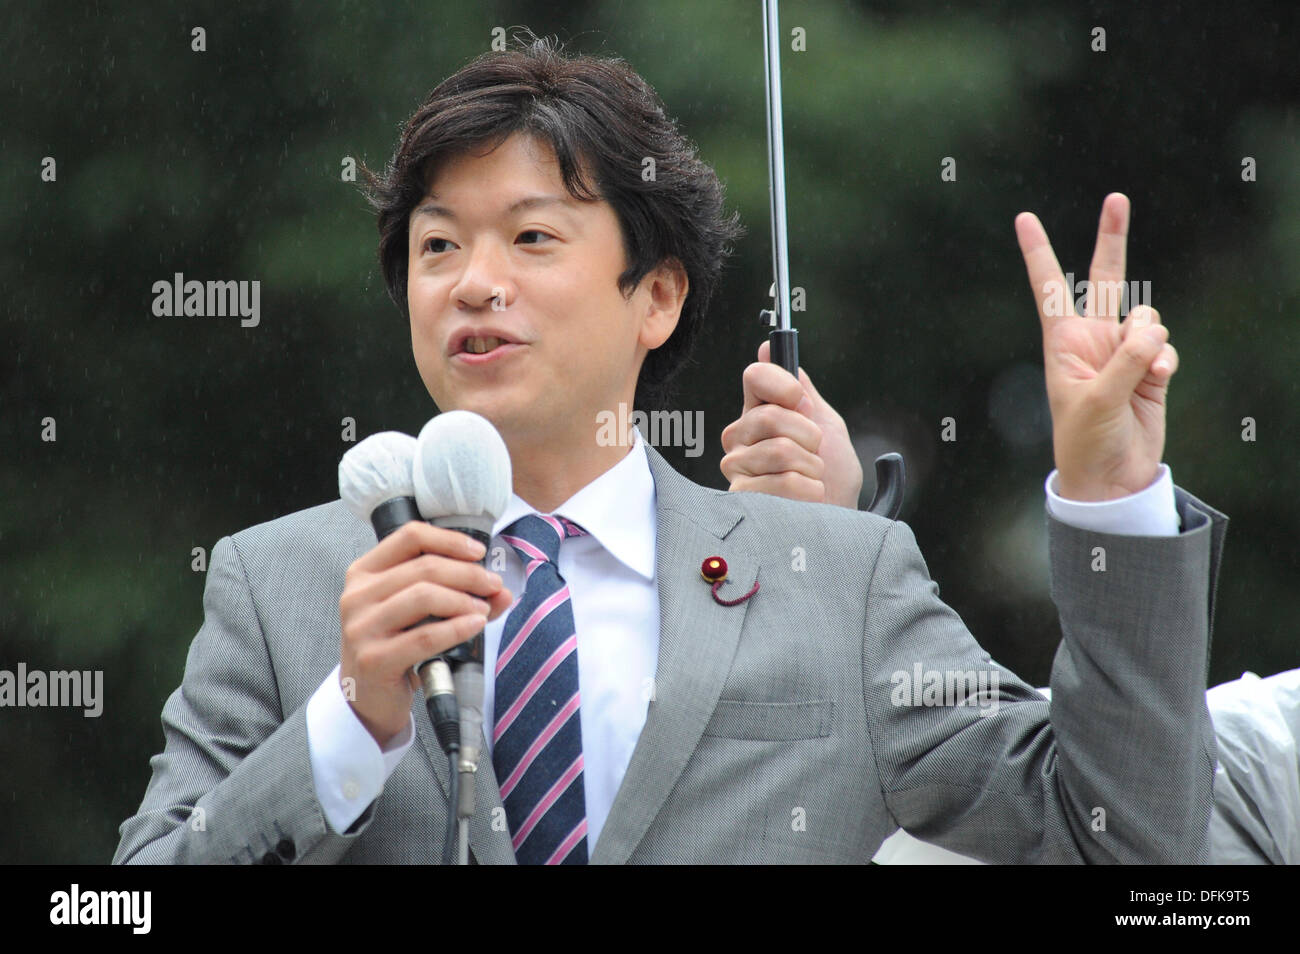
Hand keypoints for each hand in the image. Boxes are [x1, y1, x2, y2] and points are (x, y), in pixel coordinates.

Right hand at [339, 522, 513, 746]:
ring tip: (484, 609)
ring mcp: (361, 627)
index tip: (478, 553)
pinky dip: (457, 628)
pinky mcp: (373, 659)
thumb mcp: (420, 613)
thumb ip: (459, 595)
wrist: (368, 698)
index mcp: (365, 573)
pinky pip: (425, 636)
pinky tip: (476, 625)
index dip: (449, 540)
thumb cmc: (396, 647)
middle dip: (468, 574)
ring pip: (424, 596)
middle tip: (493, 585)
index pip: (409, 536)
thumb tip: (501, 590)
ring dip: (464, 600)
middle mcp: (358, 595)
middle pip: (424, 567)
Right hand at [720, 340, 863, 507]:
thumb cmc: (833, 478)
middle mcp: (740, 438)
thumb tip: (768, 347)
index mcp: (759, 414)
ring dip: (811, 467)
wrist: (840, 520)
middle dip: (808, 436)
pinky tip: (805, 500)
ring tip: (811, 480)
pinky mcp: (743, 500)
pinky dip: (808, 491)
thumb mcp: (826, 426)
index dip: (783, 385)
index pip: (755, 377)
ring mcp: (738, 469)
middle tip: (814, 453)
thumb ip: (802, 391)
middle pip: (770, 416)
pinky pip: (783, 482)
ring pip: (780, 450)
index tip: (803, 403)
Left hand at [1015, 193, 1178, 500]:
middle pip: (1106, 278)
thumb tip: (1150, 330)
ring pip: (1147, 316)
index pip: (1049, 288)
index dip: (1038, 252)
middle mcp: (1092, 339)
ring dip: (1149, 338)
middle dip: (1112, 237)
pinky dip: (1164, 359)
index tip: (1024, 217)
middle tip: (1117, 197)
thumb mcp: (1096, 401)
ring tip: (1142, 371)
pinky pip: (1164, 345)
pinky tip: (1157, 380)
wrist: (1111, 475)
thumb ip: (1124, 363)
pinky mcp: (1149, 367)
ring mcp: (1122, 351)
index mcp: (1063, 342)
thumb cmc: (1085, 441)